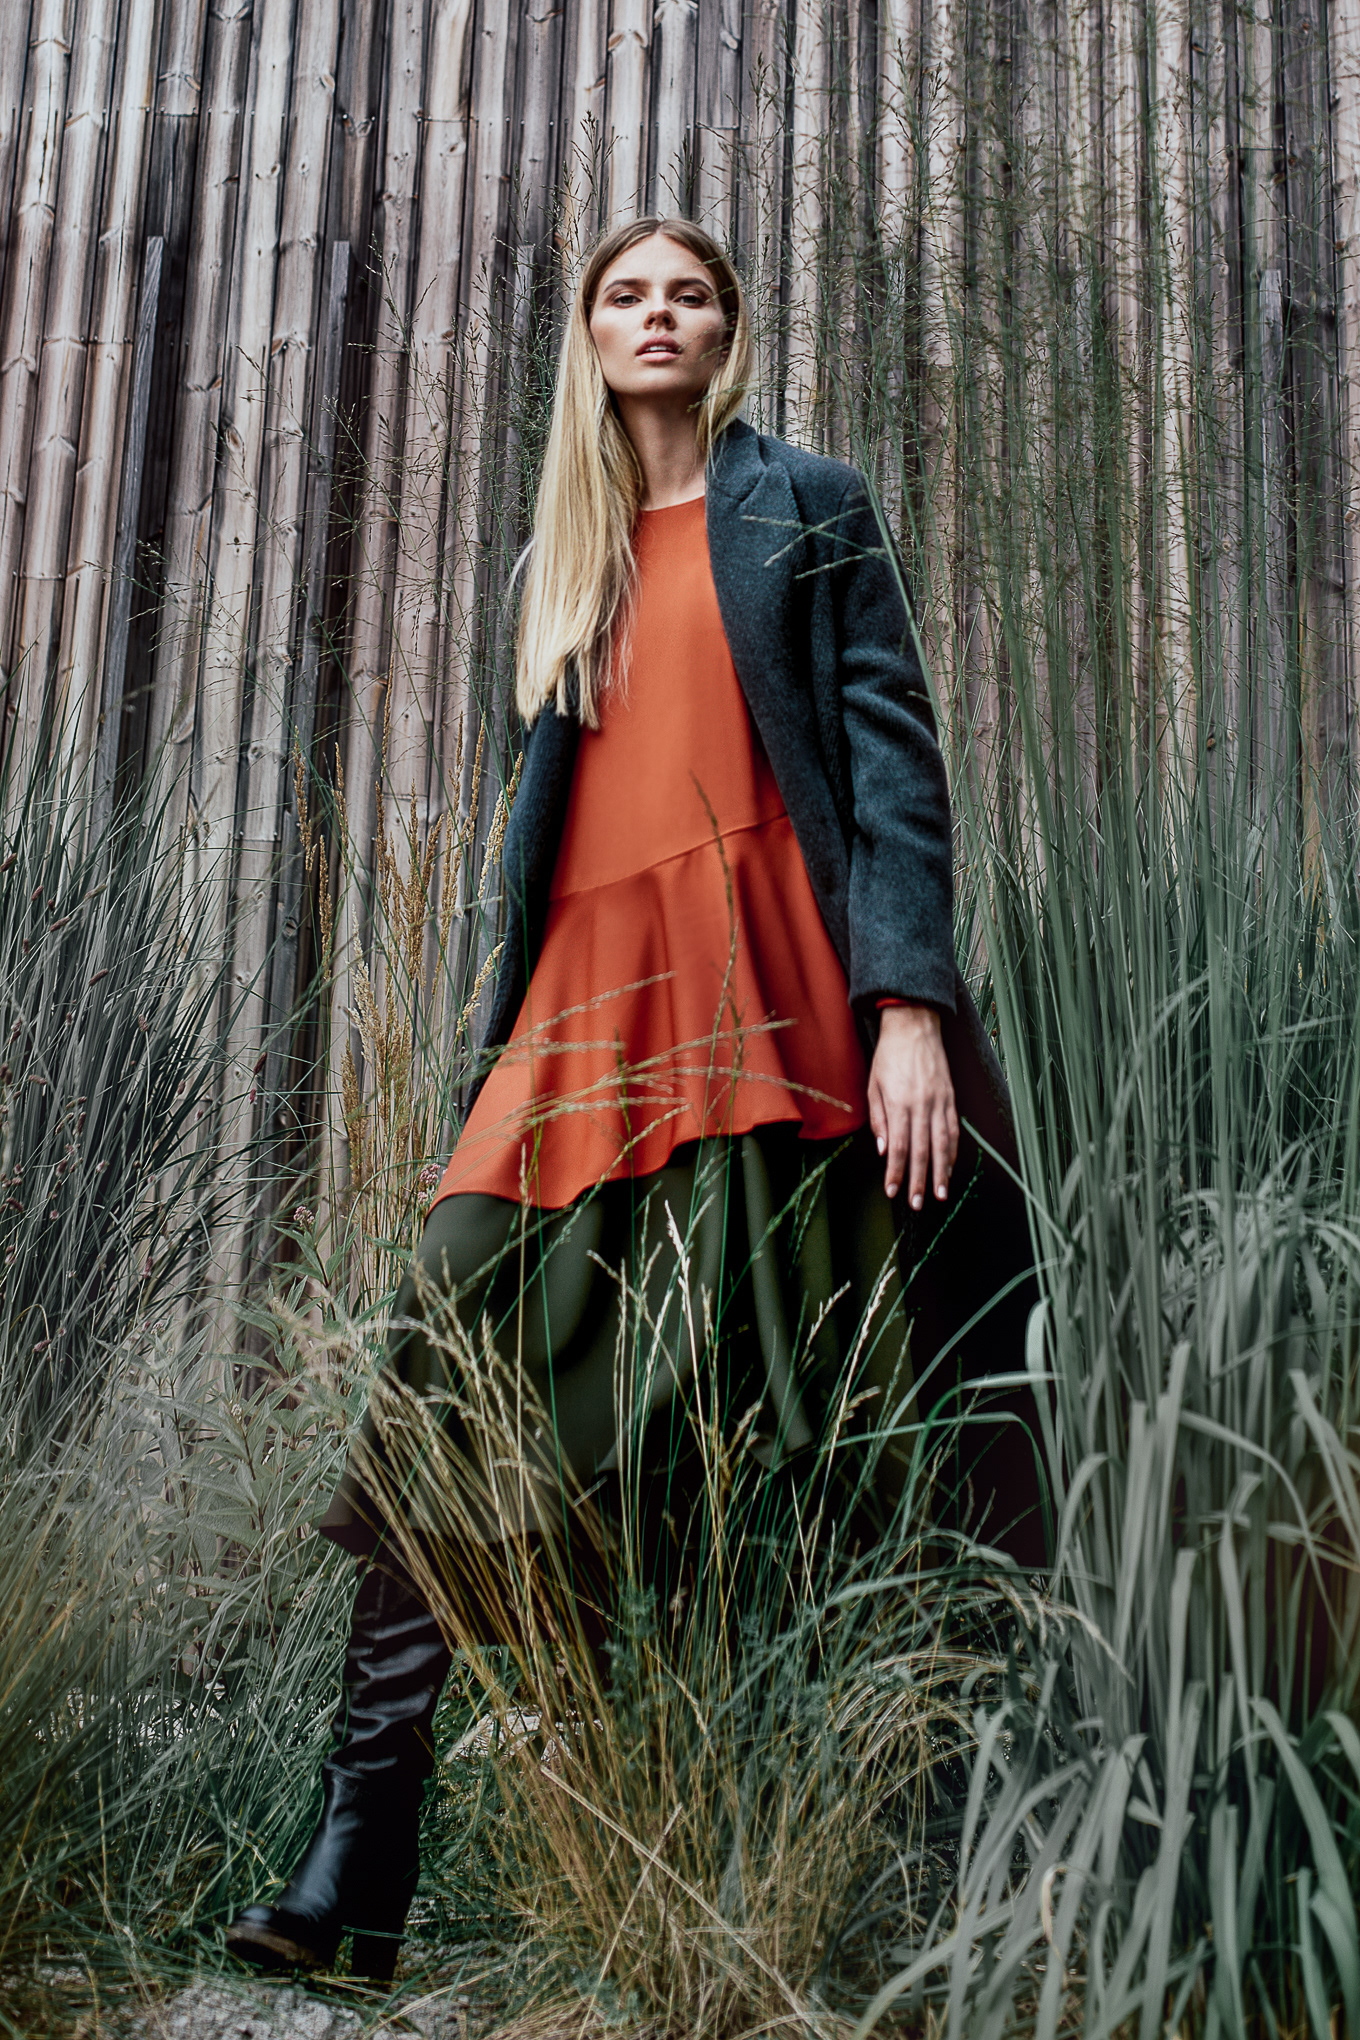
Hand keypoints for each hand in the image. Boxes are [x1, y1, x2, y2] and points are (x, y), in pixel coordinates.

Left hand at [868, 1003, 958, 1206]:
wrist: (915, 1027)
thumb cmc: (889, 1056)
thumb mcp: (873, 1086)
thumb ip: (879, 1119)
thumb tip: (883, 1150)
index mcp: (899, 1103)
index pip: (899, 1146)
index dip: (896, 1172)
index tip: (892, 1191)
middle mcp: (922, 1105)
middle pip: (922, 1150)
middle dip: (920, 1180)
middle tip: (918, 1203)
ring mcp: (940, 1102)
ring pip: (942, 1144)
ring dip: (941, 1171)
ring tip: (940, 1194)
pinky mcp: (951, 1098)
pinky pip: (953, 1130)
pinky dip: (953, 1151)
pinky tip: (950, 1167)